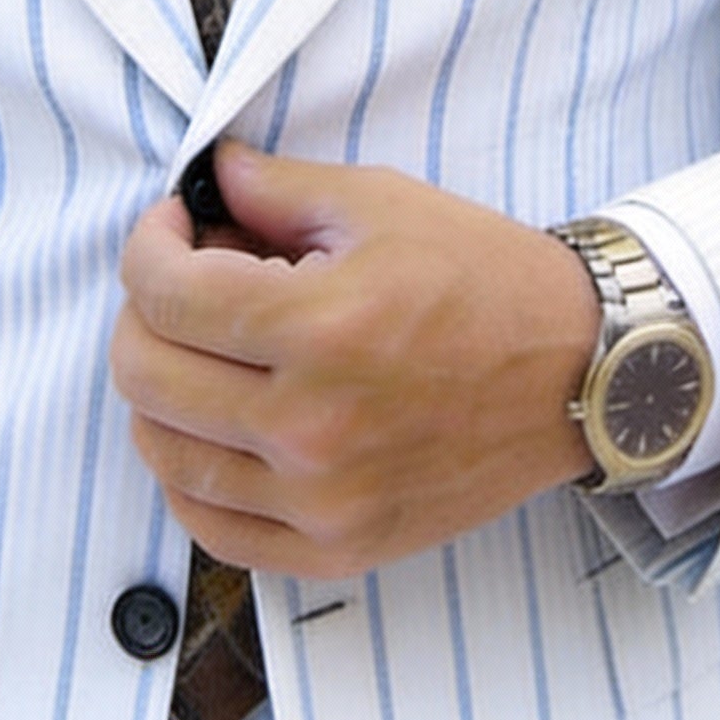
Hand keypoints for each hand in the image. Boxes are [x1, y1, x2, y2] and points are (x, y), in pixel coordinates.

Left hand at [111, 142, 601, 578]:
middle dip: (142, 310)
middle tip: (180, 278)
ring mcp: (322, 499)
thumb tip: (211, 174)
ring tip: (199, 348)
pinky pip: (213, 528)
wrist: (577, 370)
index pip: (167, 293)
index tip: (172, 224)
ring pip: (165, 455)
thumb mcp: (385, 203)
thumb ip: (282, 188)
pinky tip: (213, 426)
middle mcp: (311, 425)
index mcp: (321, 327)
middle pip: (147, 374)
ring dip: (158, 389)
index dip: (149, 243)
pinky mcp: (339, 546)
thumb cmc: (485, 277)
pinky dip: (189, 475)